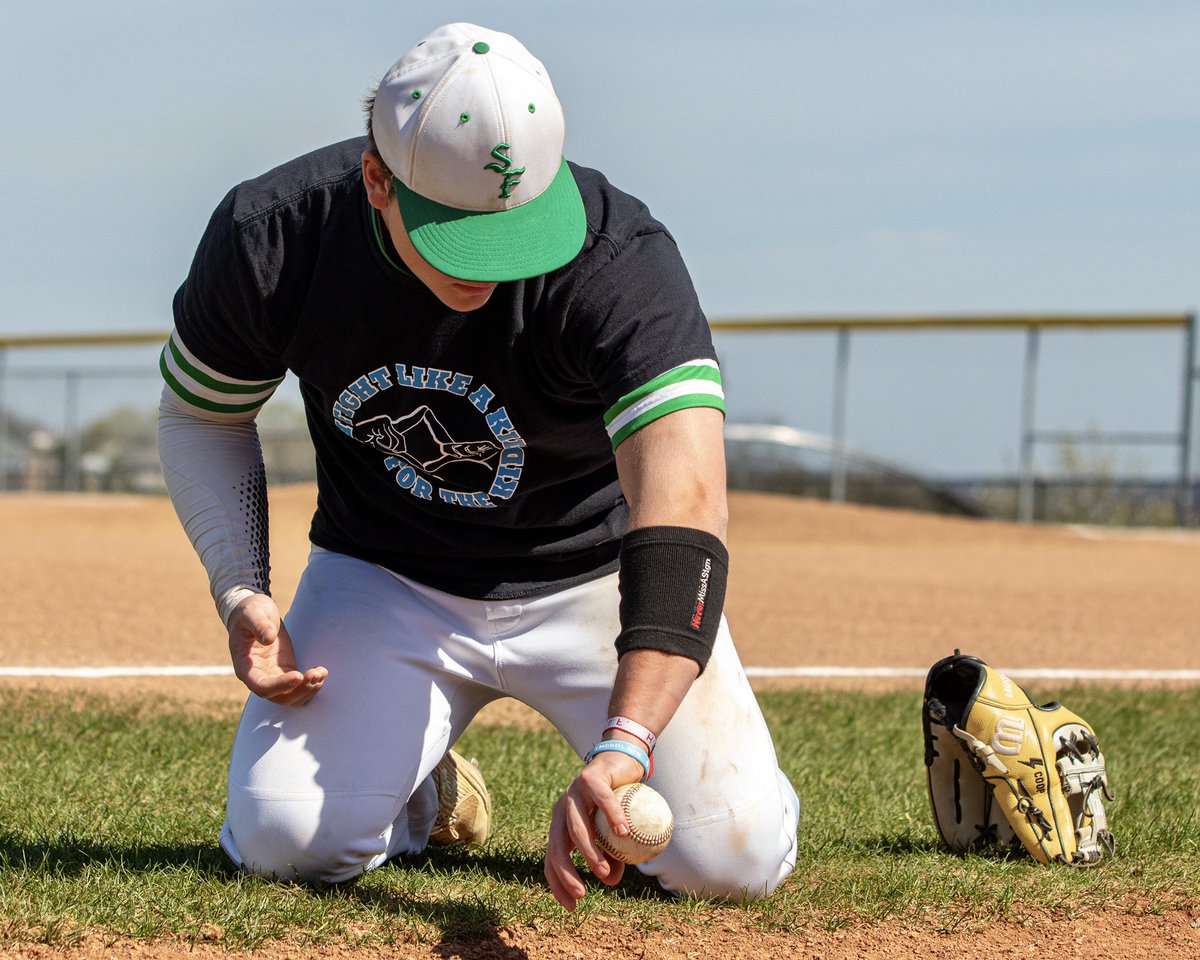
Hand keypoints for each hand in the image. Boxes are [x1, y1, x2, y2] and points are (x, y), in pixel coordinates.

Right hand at [227, 593, 326, 704]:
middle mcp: (258, 677)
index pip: (261, 687)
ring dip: (308, 690)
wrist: (254, 613)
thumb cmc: (250, 613)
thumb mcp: (252, 613)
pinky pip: (298, 687)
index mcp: (245, 666)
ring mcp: (273, 676)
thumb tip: (268, 639)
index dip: (279, 686)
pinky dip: (311, 684)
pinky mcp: (285, 672)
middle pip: (279, 697)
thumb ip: (259, 625)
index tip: (297, 675)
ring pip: (291, 697)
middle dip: (299, 690)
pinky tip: (321, 672)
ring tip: (321, 672)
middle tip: (315, 674)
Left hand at [544, 749, 644, 910]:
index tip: (572, 907)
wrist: (620, 762)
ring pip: (576, 827)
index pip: (552, 860)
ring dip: (589, 852)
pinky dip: (611, 816)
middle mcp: (562, 810)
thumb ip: (610, 856)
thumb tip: (611, 882)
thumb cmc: (617, 802)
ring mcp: (574, 793)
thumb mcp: (613, 835)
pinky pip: (601, 800)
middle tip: (583, 894)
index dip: (558, 885)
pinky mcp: (590, 778)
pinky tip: (623, 831)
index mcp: (561, 826)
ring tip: (604, 871)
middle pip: (556, 847)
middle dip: (566, 874)